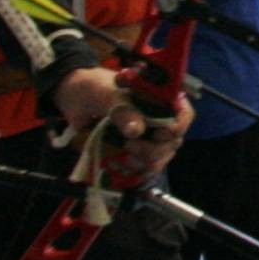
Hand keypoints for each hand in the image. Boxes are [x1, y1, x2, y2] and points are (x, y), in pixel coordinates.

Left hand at [55, 65, 188, 177]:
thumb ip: (122, 110)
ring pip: (160, 158)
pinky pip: (144, 168)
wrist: (74, 100)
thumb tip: (136, 131)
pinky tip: (118, 165)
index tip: (159, 134)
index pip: (184, 114)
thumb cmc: (94, 88)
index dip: (178, 126)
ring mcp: (148, 136)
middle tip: (129, 146)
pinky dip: (133, 171)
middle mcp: (159, 118)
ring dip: (143, 163)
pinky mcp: (135, 152)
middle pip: (172, 142)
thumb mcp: (107, 95)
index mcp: (159, 98)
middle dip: (153, 150)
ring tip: (122, 157)